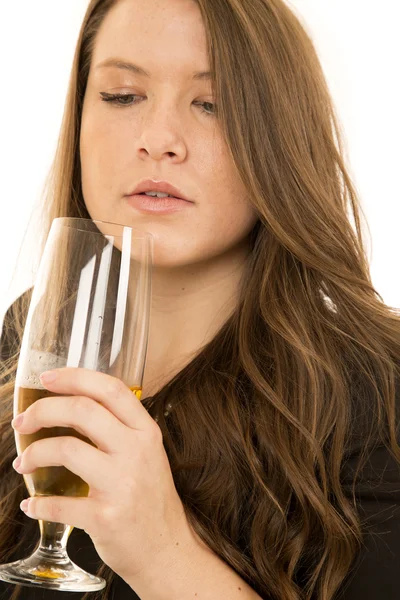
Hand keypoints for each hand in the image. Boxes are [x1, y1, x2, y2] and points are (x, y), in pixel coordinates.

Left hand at [11, 367, 191, 583]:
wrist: (166, 548)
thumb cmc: (150, 496)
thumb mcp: (147, 453)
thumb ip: (120, 428)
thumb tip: (73, 405)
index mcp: (146, 431)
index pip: (109, 389)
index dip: (74, 377)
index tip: (48, 378)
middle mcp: (137, 451)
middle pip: (82, 410)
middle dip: (43, 410)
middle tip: (23, 421)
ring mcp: (123, 484)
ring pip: (67, 449)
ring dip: (34, 453)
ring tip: (24, 463)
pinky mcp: (107, 517)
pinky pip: (59, 504)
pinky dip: (38, 503)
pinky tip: (33, 504)